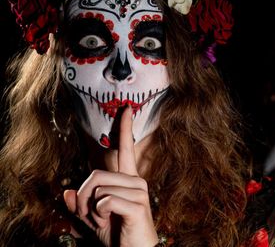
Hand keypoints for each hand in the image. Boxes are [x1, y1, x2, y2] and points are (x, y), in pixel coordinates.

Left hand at [64, 106, 157, 246]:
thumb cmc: (117, 236)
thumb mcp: (92, 220)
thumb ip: (80, 206)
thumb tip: (67, 192)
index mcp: (127, 181)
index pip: (126, 149)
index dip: (124, 128)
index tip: (126, 109)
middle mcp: (135, 181)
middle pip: (95, 175)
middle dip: (82, 198)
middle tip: (88, 215)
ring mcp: (138, 192)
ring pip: (97, 187)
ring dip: (89, 209)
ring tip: (101, 220)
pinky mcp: (137, 205)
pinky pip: (104, 200)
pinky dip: (97, 215)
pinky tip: (108, 221)